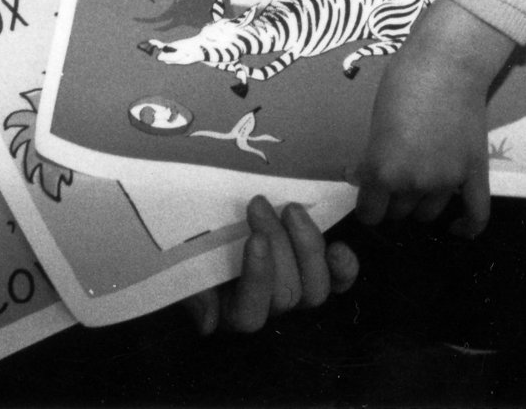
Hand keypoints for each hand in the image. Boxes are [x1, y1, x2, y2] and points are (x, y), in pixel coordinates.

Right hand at [185, 196, 359, 334]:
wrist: (209, 217)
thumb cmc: (192, 243)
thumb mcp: (182, 264)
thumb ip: (192, 291)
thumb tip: (208, 323)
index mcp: (232, 313)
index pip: (250, 314)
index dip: (258, 278)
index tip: (253, 237)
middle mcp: (268, 308)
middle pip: (286, 294)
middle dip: (277, 244)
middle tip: (259, 203)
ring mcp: (296, 291)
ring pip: (315, 289)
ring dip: (306, 246)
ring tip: (291, 209)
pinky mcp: (318, 272)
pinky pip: (339, 281)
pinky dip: (343, 267)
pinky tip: (339, 246)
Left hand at [350, 0, 516, 236]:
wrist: (448, 63)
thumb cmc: (403, 83)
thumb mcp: (375, 121)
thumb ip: (370, 157)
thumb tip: (358, 177)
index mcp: (384, 172)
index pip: (369, 213)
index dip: (367, 207)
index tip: (369, 197)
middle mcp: (414, 184)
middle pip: (399, 214)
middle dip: (392, 202)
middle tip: (393, 183)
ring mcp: (448, 181)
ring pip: (429, 213)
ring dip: (420, 206)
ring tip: (417, 188)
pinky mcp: (475, 172)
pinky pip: (477, 213)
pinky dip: (468, 228)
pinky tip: (457, 230)